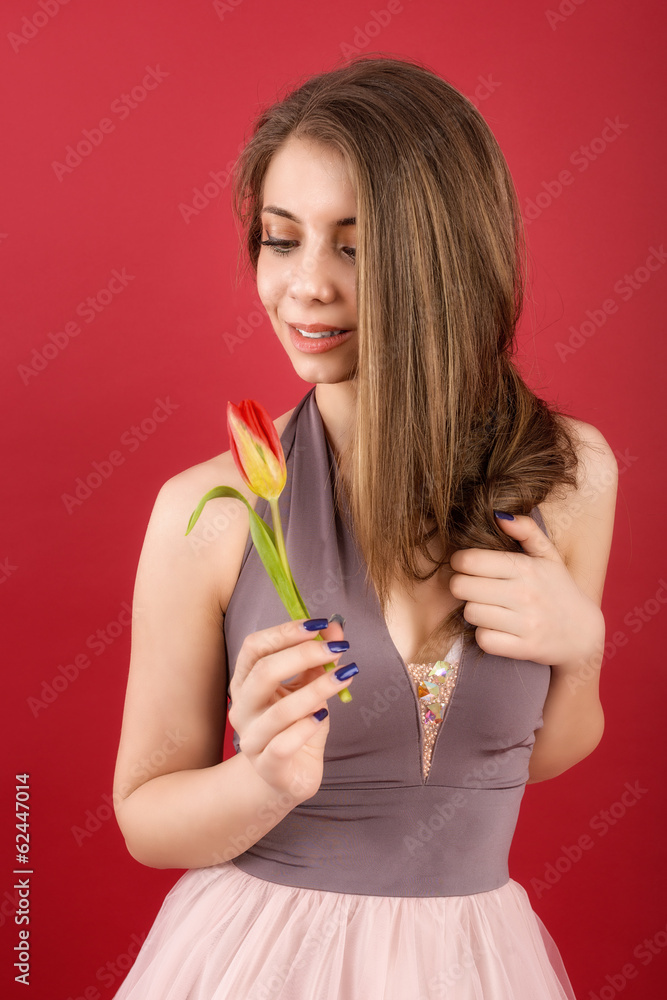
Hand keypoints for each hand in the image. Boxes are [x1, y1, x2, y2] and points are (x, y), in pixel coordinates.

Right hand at [228, 617, 356, 802]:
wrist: (287, 776)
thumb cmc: (295, 726)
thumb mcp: (308, 687)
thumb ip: (319, 659)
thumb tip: (336, 628)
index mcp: (245, 682)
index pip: (254, 647)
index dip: (284, 632)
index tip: (318, 624)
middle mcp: (243, 708)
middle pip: (263, 672)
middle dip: (303, 654)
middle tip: (338, 648)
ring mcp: (252, 739)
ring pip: (280, 710)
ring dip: (317, 688)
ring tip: (344, 676)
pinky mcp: (268, 766)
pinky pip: (284, 744)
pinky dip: (307, 727)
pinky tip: (324, 716)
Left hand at [448, 513, 603, 670]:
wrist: (584, 634)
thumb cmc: (559, 589)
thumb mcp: (548, 555)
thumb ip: (526, 530)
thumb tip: (498, 514)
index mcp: (526, 567)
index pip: (469, 560)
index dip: (460, 562)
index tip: (468, 566)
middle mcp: (525, 594)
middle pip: (462, 587)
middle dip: (462, 586)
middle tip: (473, 587)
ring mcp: (525, 623)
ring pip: (470, 613)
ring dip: (473, 611)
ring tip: (487, 607)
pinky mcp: (524, 648)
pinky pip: (484, 639)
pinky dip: (485, 635)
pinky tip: (494, 628)